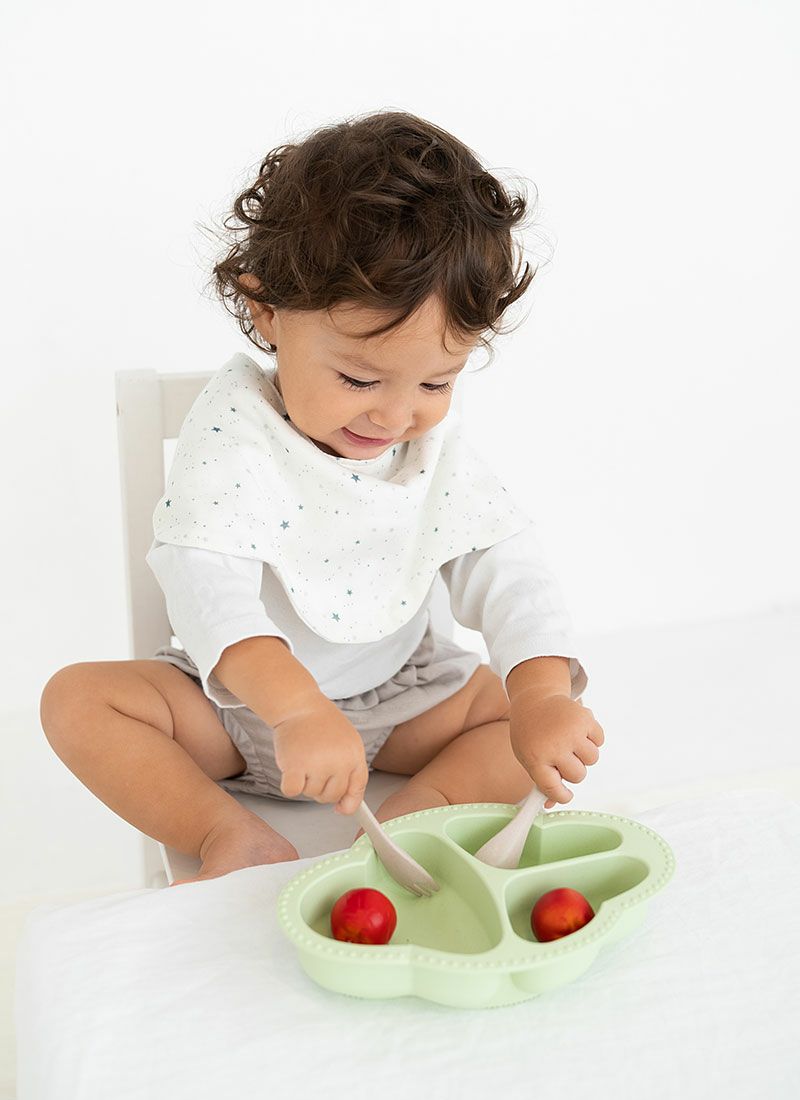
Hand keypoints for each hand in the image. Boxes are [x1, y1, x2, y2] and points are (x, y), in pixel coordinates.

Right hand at [272, 701, 369, 814]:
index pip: (356, 789)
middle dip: (321, 789)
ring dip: (304, 782)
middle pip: (331, 796)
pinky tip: (290, 769)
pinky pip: (292, 791)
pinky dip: (289, 785)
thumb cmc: (322, 723)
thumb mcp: (347, 742)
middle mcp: (339, 763)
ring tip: (303, 759)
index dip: (348, 803)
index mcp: (355, 756)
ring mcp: (318, 765)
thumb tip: (344, 806)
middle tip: (313, 769)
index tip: (341, 808)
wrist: (299, 704)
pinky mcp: (295, 766)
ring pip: (311, 794)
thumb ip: (349, 770)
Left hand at [509, 693, 603, 807]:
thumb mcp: (527, 756)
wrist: (535, 698)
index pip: (553, 788)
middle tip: (562, 757)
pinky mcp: (585, 718)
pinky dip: (592, 739)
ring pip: (592, 760)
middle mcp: (554, 745)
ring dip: (583, 755)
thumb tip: (551, 805)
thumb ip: (541, 780)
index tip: (565, 794)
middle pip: (578, 776)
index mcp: (535, 757)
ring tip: (569, 742)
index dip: (562, 795)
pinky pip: (599, 741)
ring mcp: (571, 731)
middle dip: (572, 770)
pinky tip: (577, 731)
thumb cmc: (531, 732)